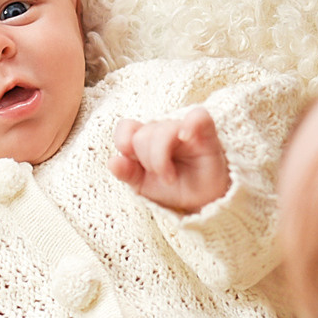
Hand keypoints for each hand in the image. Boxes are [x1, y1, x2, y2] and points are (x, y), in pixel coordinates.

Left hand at [110, 107, 229, 212]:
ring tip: (170, 177)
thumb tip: (112, 162)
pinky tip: (185, 138)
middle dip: (148, 160)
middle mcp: (163, 130)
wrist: (204, 201)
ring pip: (164, 130)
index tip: (131, 159)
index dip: (124, 141)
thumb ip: (128, 173)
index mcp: (145, 140)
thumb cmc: (175, 188)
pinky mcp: (205, 131)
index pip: (127, 127)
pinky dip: (190, 125)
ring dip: (162, 158)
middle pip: (144, 134)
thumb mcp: (145, 186)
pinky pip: (198, 116)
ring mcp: (184, 129)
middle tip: (161, 177)